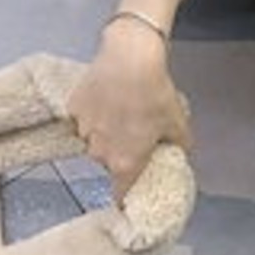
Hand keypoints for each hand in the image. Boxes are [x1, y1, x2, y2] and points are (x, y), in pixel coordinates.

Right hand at [69, 19, 191, 200]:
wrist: (131, 58)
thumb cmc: (156, 93)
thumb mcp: (177, 121)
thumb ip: (179, 143)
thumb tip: (182, 151)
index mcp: (126, 162)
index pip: (119, 193)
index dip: (123, 196)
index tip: (125, 195)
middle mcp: (100, 152)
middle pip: (107, 160)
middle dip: (118, 150)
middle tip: (132, 129)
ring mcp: (83, 130)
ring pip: (92, 138)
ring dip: (104, 129)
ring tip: (121, 106)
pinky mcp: (73, 108)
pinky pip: (81, 116)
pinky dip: (92, 109)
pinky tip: (106, 94)